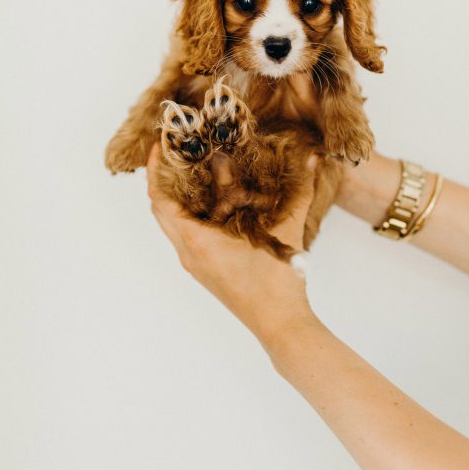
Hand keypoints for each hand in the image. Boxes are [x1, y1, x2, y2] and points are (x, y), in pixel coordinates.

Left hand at [146, 144, 318, 347]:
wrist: (279, 324)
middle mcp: (188, 252)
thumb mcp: (288, 230)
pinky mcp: (204, 268)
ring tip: (190, 170)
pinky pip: (186, 234)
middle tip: (174, 152)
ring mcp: (194, 262)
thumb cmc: (278, 283)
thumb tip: (312, 157)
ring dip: (175, 197)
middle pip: (160, 210)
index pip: (160, 201)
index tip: (160, 145)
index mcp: (197, 241)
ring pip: (172, 223)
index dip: (155, 171)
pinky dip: (189, 213)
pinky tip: (211, 199)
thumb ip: (300, 191)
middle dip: (162, 179)